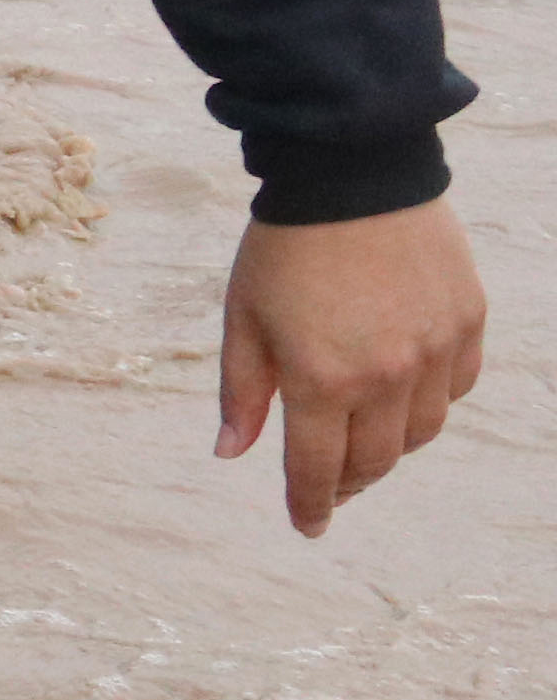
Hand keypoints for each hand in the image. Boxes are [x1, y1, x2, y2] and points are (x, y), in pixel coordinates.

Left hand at [215, 197, 486, 536]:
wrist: (353, 174)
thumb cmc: (285, 247)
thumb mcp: (243, 319)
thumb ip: (242, 392)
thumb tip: (232, 452)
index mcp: (322, 379)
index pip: (318, 470)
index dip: (311, 505)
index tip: (307, 525)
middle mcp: (387, 374)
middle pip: (374, 460)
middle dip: (348, 482)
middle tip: (330, 485)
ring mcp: (436, 349)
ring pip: (421, 431)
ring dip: (391, 446)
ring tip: (363, 438)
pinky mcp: (468, 322)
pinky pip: (456, 387)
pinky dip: (431, 403)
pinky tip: (404, 394)